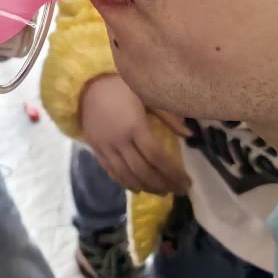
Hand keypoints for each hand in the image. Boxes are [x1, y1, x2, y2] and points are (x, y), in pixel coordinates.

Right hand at [79, 74, 191, 195]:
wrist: (87, 85)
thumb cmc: (121, 86)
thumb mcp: (148, 96)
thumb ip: (169, 117)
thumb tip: (190, 135)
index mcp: (135, 126)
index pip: (157, 157)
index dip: (173, 173)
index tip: (187, 183)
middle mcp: (120, 141)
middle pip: (143, 170)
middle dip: (162, 184)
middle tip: (177, 191)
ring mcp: (105, 147)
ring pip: (126, 175)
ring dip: (145, 187)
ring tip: (160, 192)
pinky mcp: (95, 149)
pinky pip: (110, 171)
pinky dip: (124, 182)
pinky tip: (136, 187)